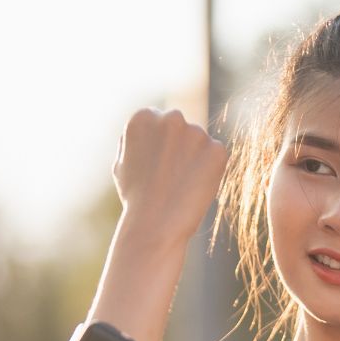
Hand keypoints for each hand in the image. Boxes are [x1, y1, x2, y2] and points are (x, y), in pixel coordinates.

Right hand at [111, 107, 230, 250]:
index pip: (156, 121)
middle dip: (177, 146)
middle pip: (179, 127)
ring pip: (199, 142)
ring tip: (180, 186)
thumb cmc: (135, 198)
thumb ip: (137, 141)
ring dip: (194, 158)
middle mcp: (171, 118)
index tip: (155, 165)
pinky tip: (194, 188)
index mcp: (143, 117)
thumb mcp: (122, 162)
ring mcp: (196, 132)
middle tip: (170, 177)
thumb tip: (150, 131)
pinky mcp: (217, 149)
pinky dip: (210, 171)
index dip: (157, 145)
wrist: (154, 223)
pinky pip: (215, 156)